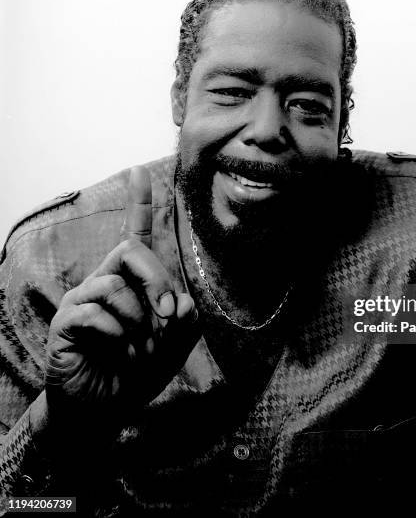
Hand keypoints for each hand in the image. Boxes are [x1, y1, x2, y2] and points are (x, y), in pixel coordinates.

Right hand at [41, 166, 199, 439]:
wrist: (106, 408)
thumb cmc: (139, 370)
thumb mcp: (176, 344)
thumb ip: (185, 318)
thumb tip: (178, 299)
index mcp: (133, 281)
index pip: (135, 233)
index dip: (139, 203)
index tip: (139, 171)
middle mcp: (107, 281)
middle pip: (131, 250)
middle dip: (156, 280)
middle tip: (167, 315)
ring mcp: (84, 299)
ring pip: (115, 285)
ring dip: (138, 320)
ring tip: (137, 346)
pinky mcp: (66, 320)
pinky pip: (96, 312)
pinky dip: (117, 335)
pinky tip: (116, 351)